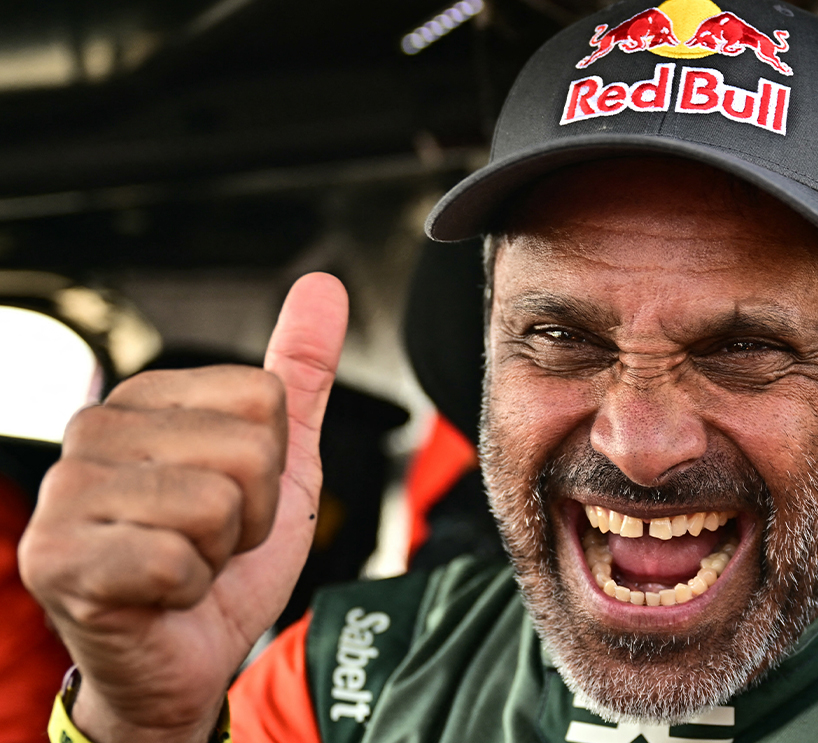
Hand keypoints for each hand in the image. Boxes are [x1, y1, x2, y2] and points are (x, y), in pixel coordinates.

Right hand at [18, 273, 348, 742]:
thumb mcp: (282, 462)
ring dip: (219, 554)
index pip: (268, 398)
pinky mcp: (56, 560)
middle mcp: (94, 431)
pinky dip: (187, 591)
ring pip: (216, 504)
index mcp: (147, 399)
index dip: (273, 467)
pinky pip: (176, 560)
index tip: (235, 501)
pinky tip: (157, 597)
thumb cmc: (225, 560)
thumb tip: (324, 284)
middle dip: (251, 515)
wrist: (188, 657)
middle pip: (249, 449)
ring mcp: (66, 494)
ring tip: (185, 566)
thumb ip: (299, 373)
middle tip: (211, 543)